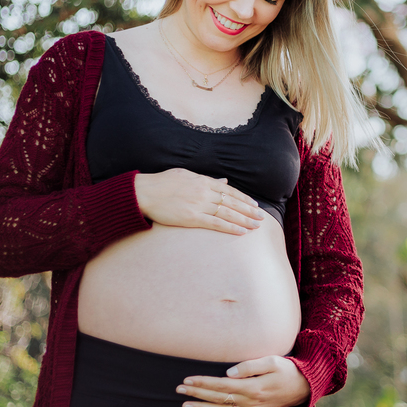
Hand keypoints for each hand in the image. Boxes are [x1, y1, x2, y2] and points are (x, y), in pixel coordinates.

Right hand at [134, 169, 267, 233]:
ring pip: (228, 213)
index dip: (244, 198)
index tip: (254, 205)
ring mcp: (199, 205)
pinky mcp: (192, 217)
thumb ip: (207, 179)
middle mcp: (204, 192)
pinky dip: (230, 227)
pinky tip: (241, 231)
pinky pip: (215, 223)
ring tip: (256, 226)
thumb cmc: (162, 183)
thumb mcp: (187, 175)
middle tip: (262, 218)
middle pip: (232, 202)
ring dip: (244, 220)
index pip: (230, 190)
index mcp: (203, 180)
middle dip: (249, 211)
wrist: (145, 192)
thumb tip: (223, 181)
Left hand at [175, 355, 311, 406]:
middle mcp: (250, 402)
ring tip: (185, 406)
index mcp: (253, 387)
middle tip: (179, 389)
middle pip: (217, 398)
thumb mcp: (272, 361)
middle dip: (197, 393)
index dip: (203, 382)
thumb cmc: (287, 370)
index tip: (188, 379)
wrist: (303, 388)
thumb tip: (229, 373)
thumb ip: (250, 366)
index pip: (221, 385)